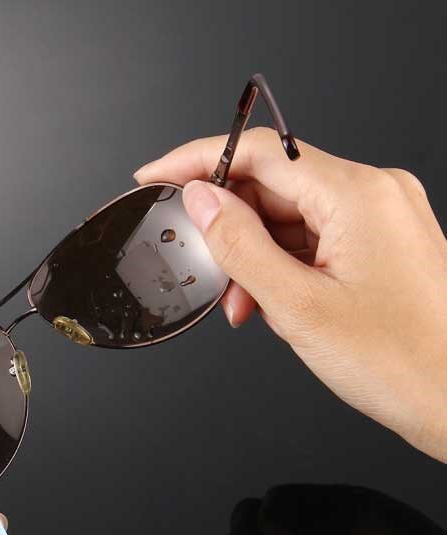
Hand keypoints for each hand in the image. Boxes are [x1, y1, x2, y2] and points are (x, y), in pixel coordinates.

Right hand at [135, 130, 446, 460]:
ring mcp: (379, 218)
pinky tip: (271, 301)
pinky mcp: (379, 242)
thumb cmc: (398, 362)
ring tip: (244, 304)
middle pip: (274, 186)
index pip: (260, 153)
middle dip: (229, 228)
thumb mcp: (296, 306)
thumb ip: (240, 245)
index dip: (198, 160)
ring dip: (255, 256)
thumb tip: (201, 201)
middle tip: (202, 268)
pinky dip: (282, 266)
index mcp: (358, 196)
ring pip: (290, 217)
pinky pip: (314, 239)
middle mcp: (374, 194)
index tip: (156, 176)